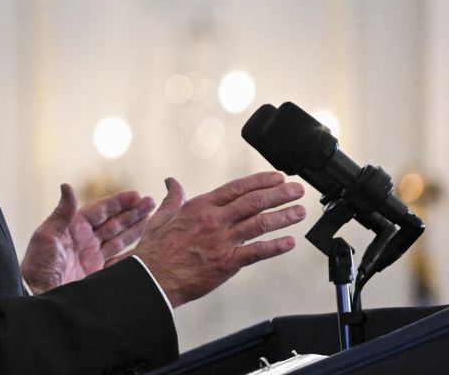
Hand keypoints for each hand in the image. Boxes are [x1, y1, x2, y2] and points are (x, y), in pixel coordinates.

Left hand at [20, 184, 156, 292]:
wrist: (36, 296)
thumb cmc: (37, 266)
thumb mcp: (46, 237)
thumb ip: (61, 213)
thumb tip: (66, 185)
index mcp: (74, 229)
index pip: (101, 211)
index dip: (118, 203)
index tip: (136, 194)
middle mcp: (85, 242)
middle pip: (113, 223)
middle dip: (132, 212)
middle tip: (151, 202)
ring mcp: (92, 258)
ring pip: (119, 239)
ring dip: (136, 229)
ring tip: (153, 218)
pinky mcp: (97, 274)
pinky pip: (120, 261)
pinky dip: (133, 254)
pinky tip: (146, 247)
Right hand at [131, 172, 306, 307]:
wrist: (153, 277)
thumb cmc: (155, 249)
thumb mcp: (161, 216)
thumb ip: (172, 197)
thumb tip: (171, 182)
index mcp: (200, 206)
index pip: (237, 188)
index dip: (260, 181)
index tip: (277, 177)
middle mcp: (214, 220)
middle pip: (253, 202)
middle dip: (279, 194)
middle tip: (297, 190)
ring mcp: (222, 241)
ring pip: (259, 223)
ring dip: (283, 216)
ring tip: (299, 211)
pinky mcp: (227, 262)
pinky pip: (257, 252)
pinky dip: (275, 246)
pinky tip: (289, 242)